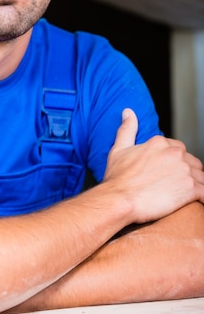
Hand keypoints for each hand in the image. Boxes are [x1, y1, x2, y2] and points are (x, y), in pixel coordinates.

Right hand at [104, 108, 203, 222]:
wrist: (120, 199)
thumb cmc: (118, 178)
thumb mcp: (119, 149)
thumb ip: (127, 129)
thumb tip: (128, 112)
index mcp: (160, 143)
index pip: (178, 149)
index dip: (174, 162)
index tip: (166, 173)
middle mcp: (175, 153)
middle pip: (192, 162)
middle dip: (187, 172)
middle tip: (174, 186)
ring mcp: (184, 170)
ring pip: (200, 177)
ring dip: (195, 185)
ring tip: (184, 195)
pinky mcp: (191, 188)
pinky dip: (202, 197)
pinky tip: (196, 201)